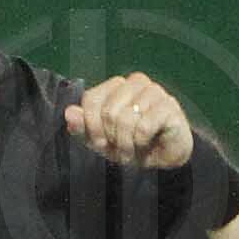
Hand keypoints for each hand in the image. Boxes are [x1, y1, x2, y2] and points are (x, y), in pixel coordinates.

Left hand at [64, 71, 194, 170]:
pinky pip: (143, 127)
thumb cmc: (131, 144)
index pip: (91, 99)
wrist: (163, 156)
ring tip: (133, 148)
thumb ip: (83, 127)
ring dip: (126, 143)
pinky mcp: (169, 106)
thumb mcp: (101, 140)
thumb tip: (69, 112)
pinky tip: (147, 142)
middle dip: (112, 138)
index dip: (91, 127)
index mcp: (115, 86)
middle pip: (108, 112)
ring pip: (125, 119)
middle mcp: (135, 82)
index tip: (100, 142)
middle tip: (121, 148)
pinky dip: (141, 142)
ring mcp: (154, 91)